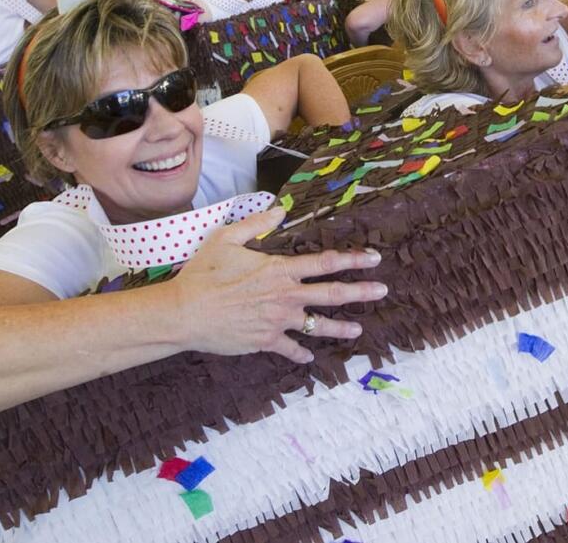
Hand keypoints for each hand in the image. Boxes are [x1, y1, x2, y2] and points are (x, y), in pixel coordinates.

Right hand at [172, 208, 386, 362]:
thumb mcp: (226, 238)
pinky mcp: (266, 341)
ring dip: (341, 328)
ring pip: (318, 325)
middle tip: (381, 291)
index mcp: (279, 270)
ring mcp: (278, 321)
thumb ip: (256, 224)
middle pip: (332, 294)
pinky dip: (301, 352)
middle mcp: (285, 296)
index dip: (352, 259)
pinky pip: (290, 348)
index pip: (325, 263)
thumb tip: (279, 210)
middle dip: (360, 291)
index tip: (373, 259)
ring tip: (358, 329)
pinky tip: (309, 357)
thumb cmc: (203, 274)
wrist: (185, 313)